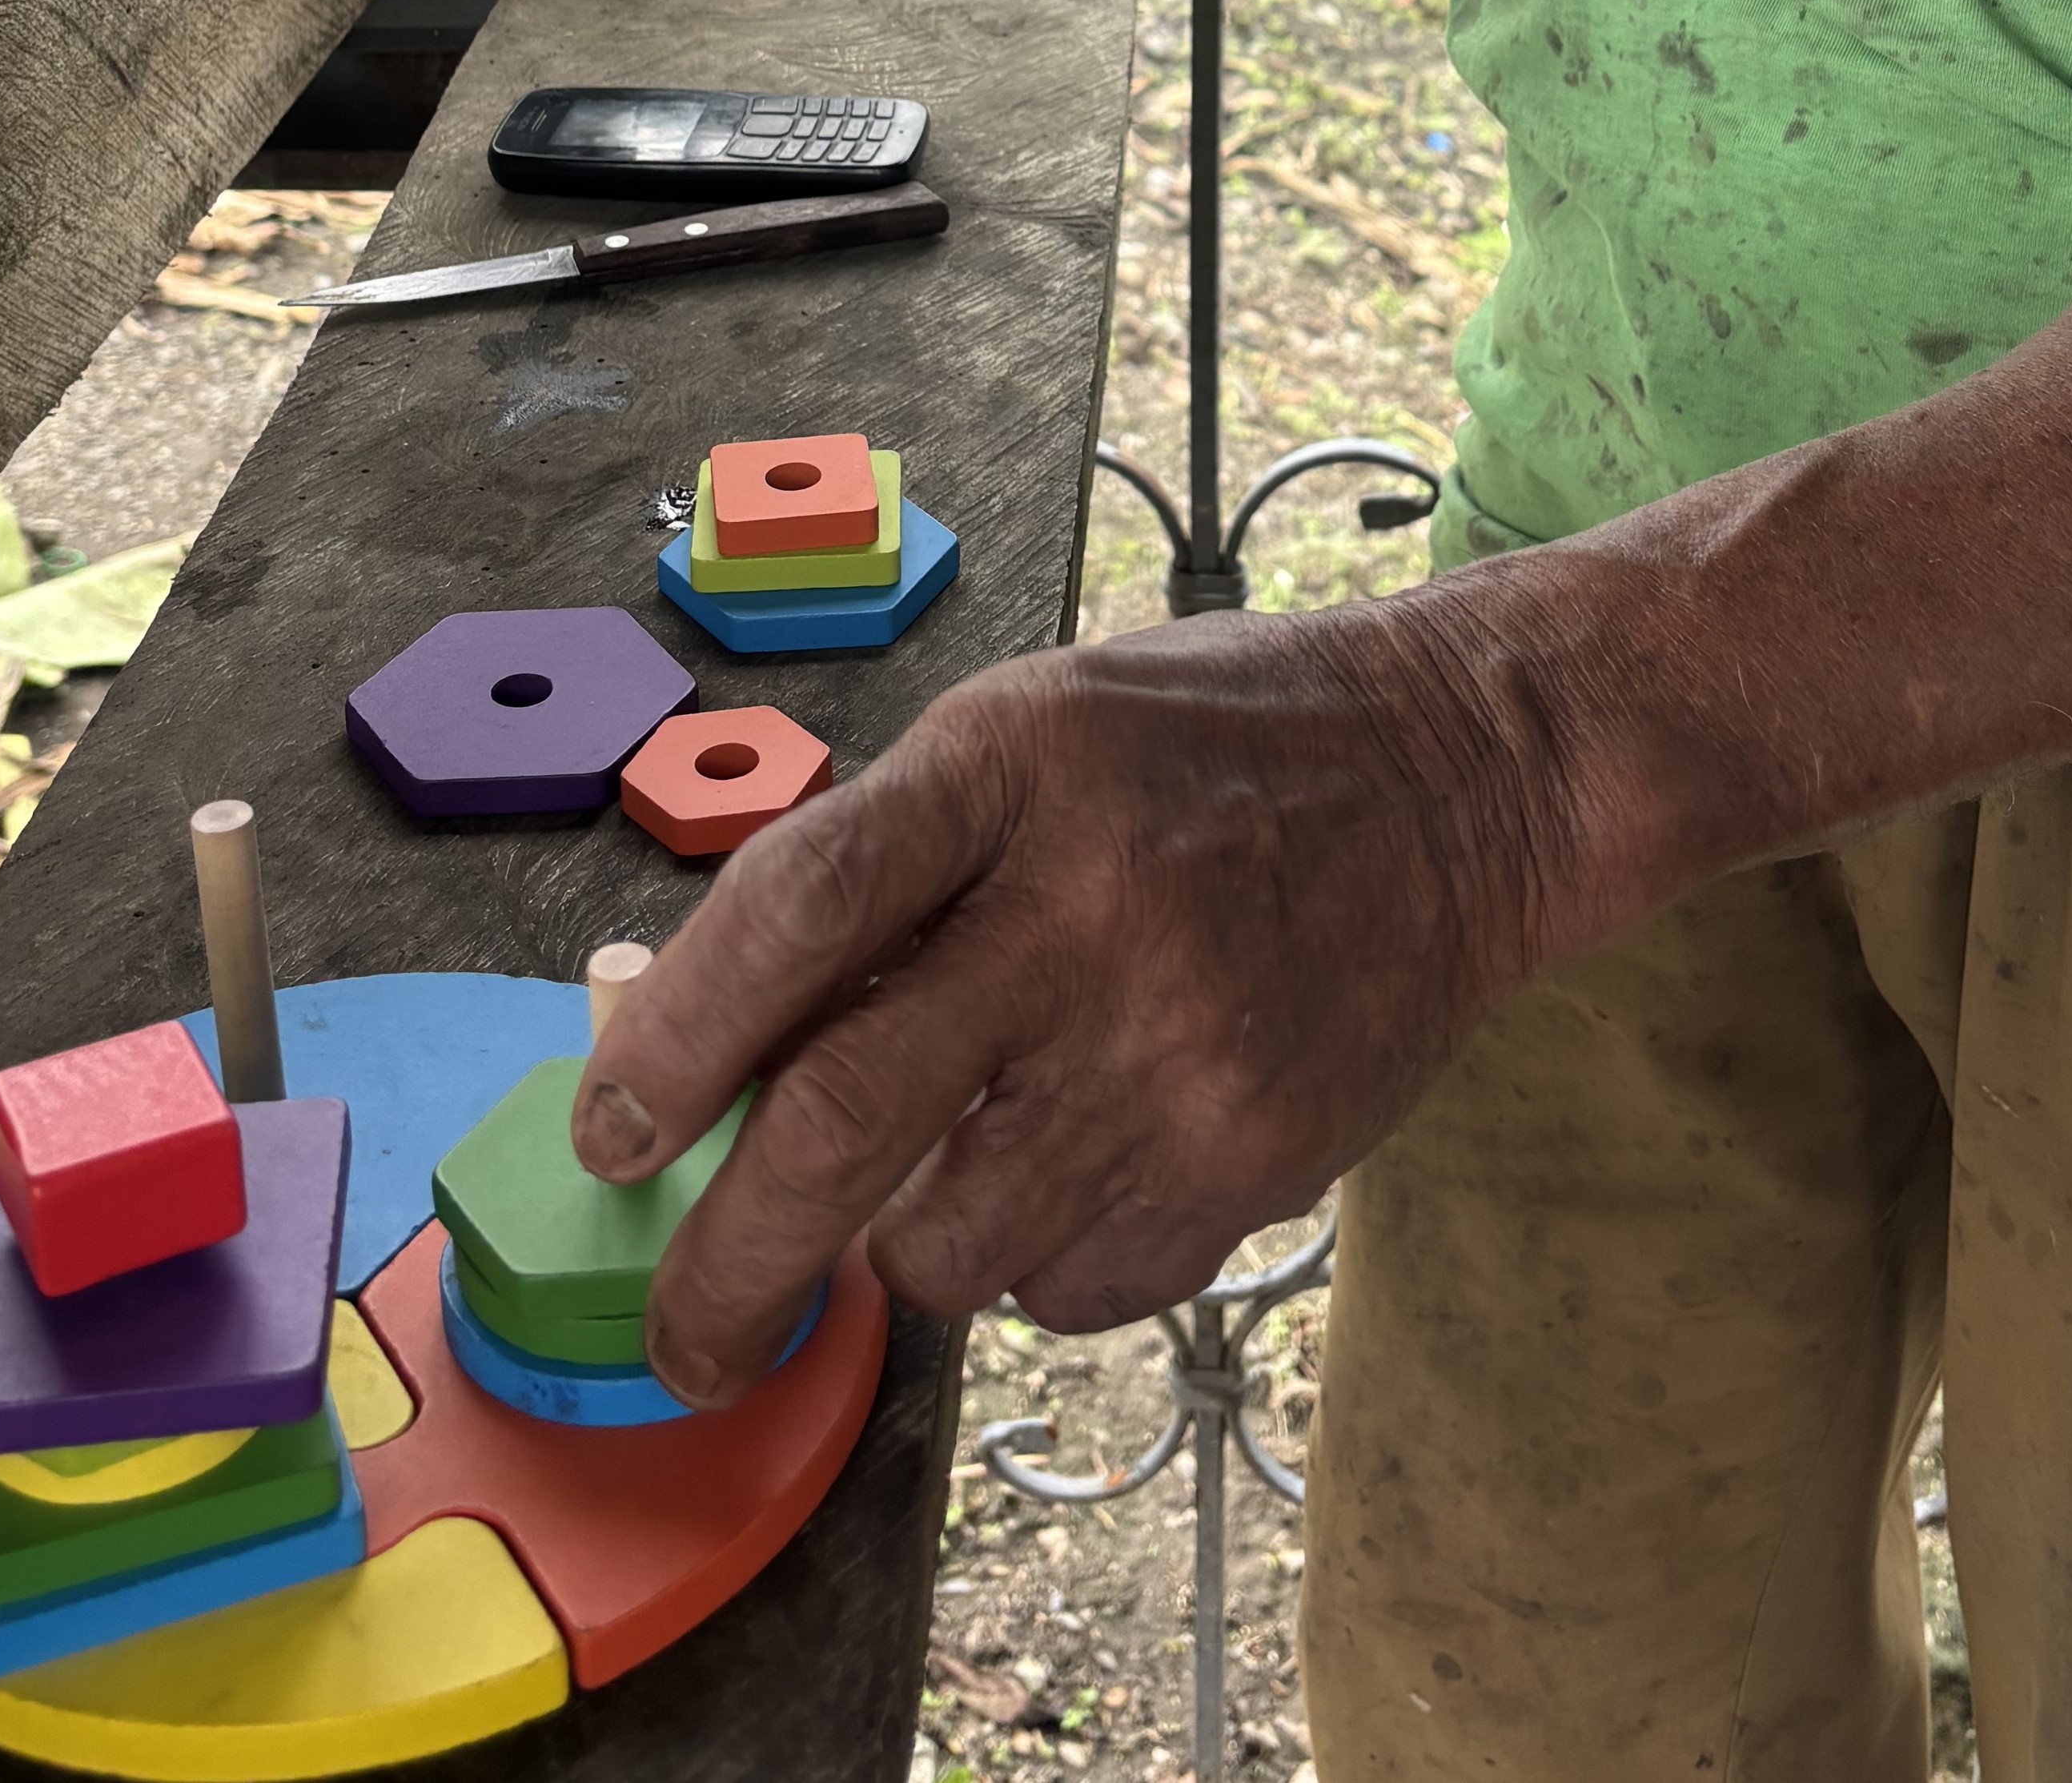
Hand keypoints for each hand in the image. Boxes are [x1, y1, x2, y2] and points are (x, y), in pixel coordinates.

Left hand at [570, 598, 1559, 1403]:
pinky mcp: (1252, 1160)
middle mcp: (1089, 909)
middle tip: (684, 1335)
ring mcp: (1179, 1049)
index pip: (798, 912)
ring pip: (952, 1243)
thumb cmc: (1208, 748)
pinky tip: (1085, 1155)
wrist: (1461, 781)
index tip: (610, 1137)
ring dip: (904, 1245)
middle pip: (846, 1124)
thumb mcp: (1026, 736)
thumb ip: (880, 869)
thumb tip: (706, 1053)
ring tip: (954, 1163)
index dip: (673, 1041)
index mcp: (1010, 769)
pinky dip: (1034, 1259)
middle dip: (728, 1264)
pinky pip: (1072, 1286)